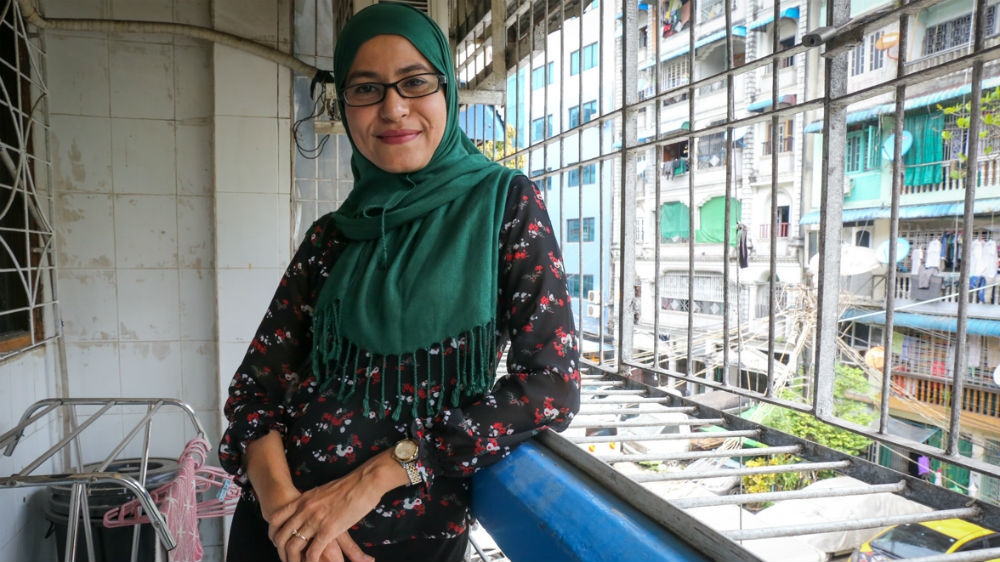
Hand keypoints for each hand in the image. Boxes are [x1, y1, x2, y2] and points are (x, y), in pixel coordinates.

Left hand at [268, 450, 407, 561]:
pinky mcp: (328, 530)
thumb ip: (314, 500)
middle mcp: (304, 510)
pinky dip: (311, 561)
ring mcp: (315, 520)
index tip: (276, 540)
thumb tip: (313, 504)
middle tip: (287, 558)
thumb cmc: (350, 484)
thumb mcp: (323, 490)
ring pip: (294, 546)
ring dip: (294, 560)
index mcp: (303, 500)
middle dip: (282, 550)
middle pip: (282, 535)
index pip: (277, 518)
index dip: (273, 532)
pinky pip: (312, 552)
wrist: (364, 481)